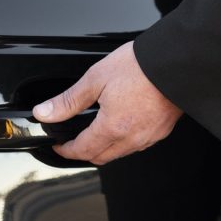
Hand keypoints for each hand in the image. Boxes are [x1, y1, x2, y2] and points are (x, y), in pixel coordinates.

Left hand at [32, 42, 183, 165]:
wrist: (176, 62)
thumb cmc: (141, 66)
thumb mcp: (96, 78)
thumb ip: (68, 100)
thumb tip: (44, 112)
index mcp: (112, 127)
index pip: (82, 150)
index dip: (66, 150)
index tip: (59, 145)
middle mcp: (132, 138)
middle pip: (100, 158)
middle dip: (84, 152)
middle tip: (74, 140)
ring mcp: (149, 137)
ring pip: (120, 153)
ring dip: (105, 148)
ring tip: (96, 131)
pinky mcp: (162, 131)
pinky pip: (138, 145)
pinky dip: (124, 141)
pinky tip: (122, 124)